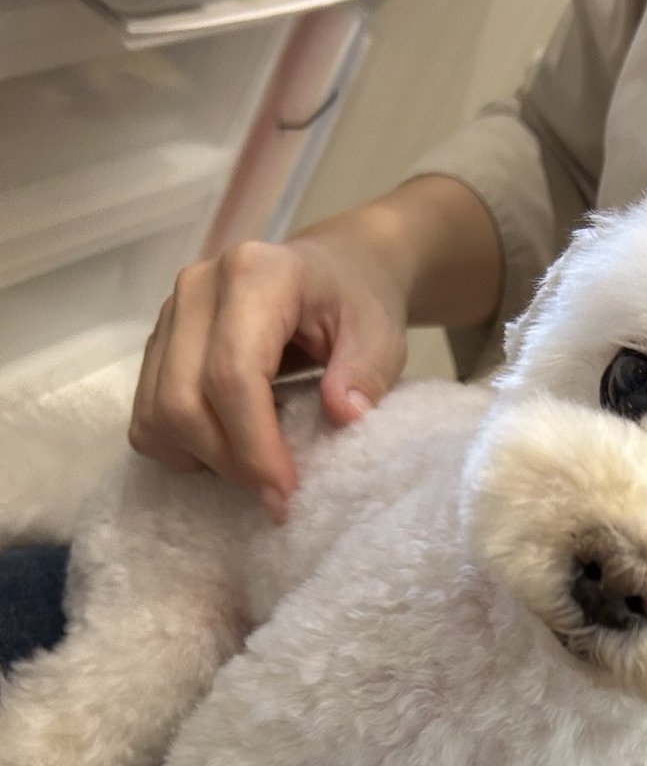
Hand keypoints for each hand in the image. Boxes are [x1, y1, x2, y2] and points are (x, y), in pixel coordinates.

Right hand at [129, 175, 501, 518]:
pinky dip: (181, 447)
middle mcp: (197, 288)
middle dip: (229, 461)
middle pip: (183, 400)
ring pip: (157, 413)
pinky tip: (227, 447)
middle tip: (276, 492)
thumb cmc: (356, 303)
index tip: (285, 492)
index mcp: (255, 274)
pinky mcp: (157, 343)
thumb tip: (343, 414)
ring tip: (256, 468)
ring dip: (205, 459)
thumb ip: (366, 372)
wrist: (330, 273)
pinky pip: (146, 415)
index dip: (254, 443)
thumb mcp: (381, 333)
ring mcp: (169, 315)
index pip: (232, 372)